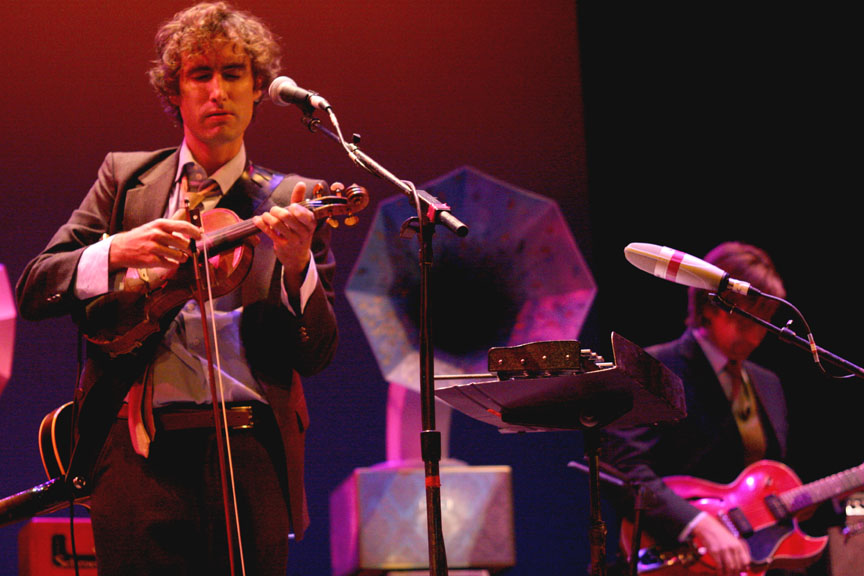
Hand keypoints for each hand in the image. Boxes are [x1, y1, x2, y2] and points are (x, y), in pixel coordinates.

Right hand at [109, 211, 201, 272]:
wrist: (120, 249)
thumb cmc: (140, 238)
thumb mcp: (153, 227)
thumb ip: (171, 229)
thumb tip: (192, 233)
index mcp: (159, 224)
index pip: (183, 226)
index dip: (194, 232)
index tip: (200, 236)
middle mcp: (157, 234)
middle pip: (184, 243)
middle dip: (189, 249)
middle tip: (189, 251)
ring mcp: (153, 247)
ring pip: (179, 256)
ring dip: (182, 258)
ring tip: (180, 257)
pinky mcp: (151, 260)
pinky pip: (171, 264)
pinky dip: (174, 265)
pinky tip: (170, 262)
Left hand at [253, 181, 315, 296]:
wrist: (297, 256)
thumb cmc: (298, 231)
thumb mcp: (302, 217)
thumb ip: (300, 200)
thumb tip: (300, 183)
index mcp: (311, 223)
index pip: (306, 215)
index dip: (298, 210)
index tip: (291, 206)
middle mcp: (304, 233)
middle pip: (288, 217)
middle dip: (277, 210)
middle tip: (274, 210)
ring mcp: (293, 241)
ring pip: (277, 224)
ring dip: (267, 216)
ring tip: (266, 215)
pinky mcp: (282, 246)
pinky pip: (269, 232)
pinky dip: (261, 224)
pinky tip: (257, 220)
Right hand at [692, 514, 749, 575]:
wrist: (706, 526)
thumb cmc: (718, 533)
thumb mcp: (730, 539)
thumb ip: (736, 551)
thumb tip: (742, 565)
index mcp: (737, 544)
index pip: (746, 561)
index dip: (744, 568)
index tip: (740, 572)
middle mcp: (732, 548)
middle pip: (737, 566)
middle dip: (735, 574)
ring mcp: (723, 550)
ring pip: (729, 567)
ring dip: (728, 574)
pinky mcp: (715, 552)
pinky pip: (720, 566)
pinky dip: (720, 572)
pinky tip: (719, 574)